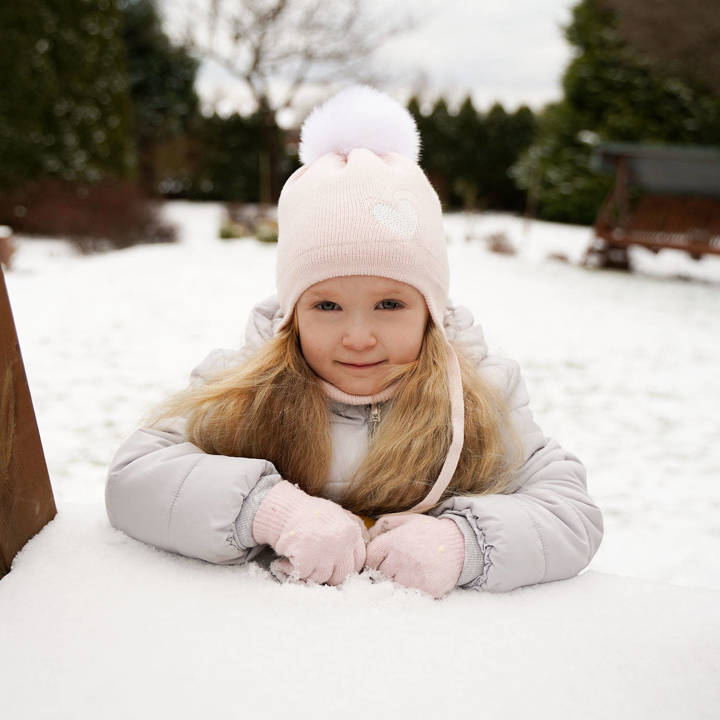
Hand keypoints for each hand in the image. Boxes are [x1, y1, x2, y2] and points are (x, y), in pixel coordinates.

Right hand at [253, 480, 367, 585]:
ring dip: (309, 572)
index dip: (344, 565)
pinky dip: (293, 570)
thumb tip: (367, 544)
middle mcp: (342, 542)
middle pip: (342, 575)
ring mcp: (325, 552)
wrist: (284, 509)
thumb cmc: (310, 512)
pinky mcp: (306, 558)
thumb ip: (354, 527)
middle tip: (314, 563)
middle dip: (328, 573)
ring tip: (301, 557)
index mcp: (352, 532)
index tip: (332, 563)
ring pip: (322, 578)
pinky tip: (288, 559)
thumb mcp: (339, 513)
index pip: (358, 563)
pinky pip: (304, 575)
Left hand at [365, 514, 464, 597]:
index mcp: (392, 543)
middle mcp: (400, 561)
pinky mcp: (426, 591)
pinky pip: (410, 596)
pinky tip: (420, 579)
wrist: (460, 543)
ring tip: (410, 572)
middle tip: (399, 566)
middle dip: (386, 572)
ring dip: (398, 583)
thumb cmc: (429, 531)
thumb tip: (367, 535)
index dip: (375, 561)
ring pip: (393, 588)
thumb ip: (383, 525)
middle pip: (379, 576)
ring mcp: (413, 578)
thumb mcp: (405, 519)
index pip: (370, 561)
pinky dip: (412, 590)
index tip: (384, 560)